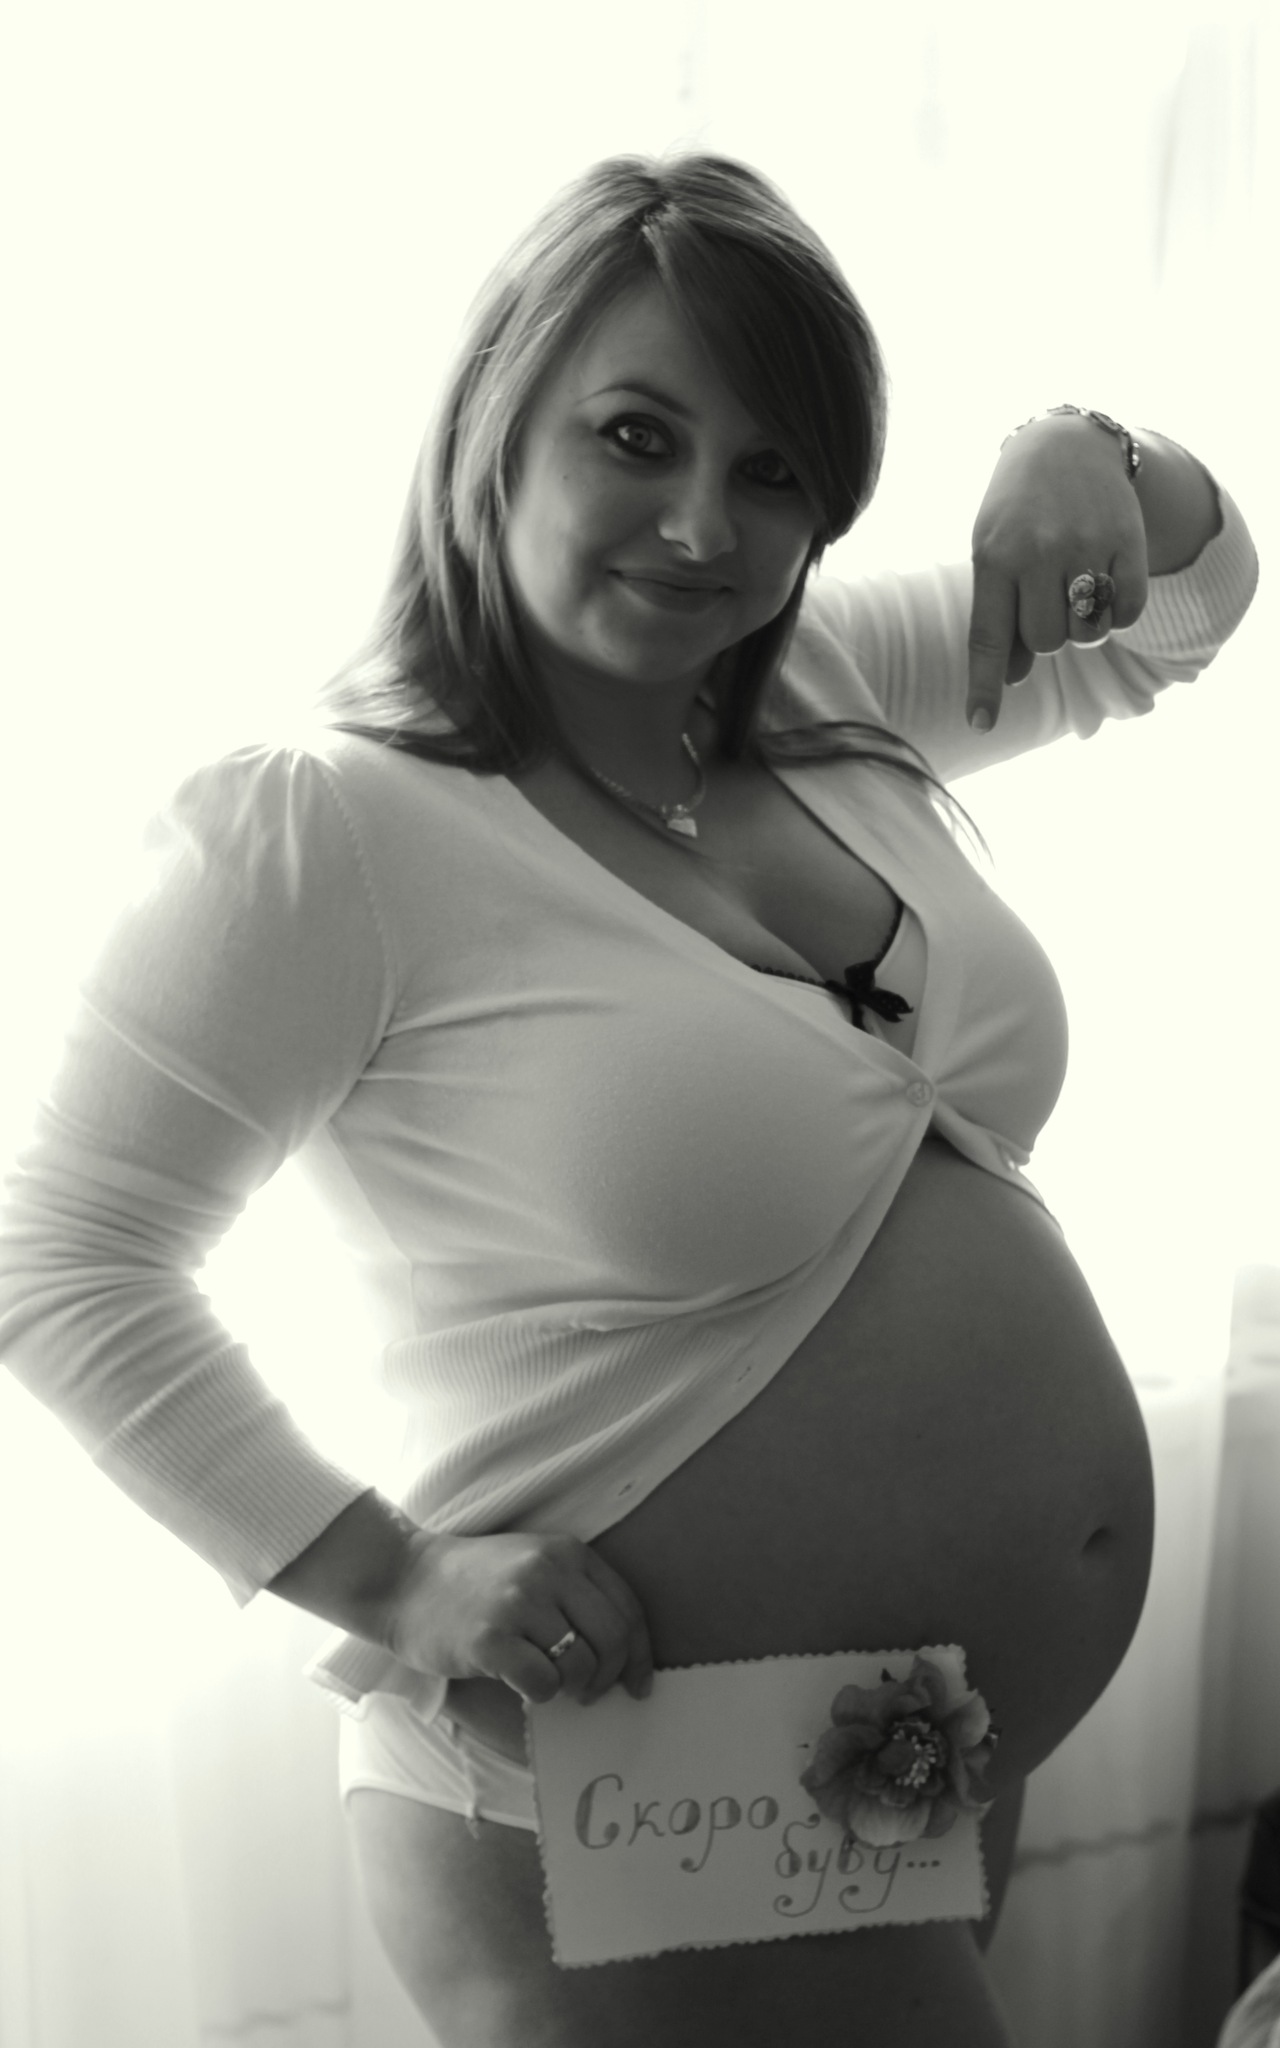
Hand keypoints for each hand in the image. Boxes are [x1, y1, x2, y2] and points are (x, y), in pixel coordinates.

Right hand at [385, 1527, 654, 1707]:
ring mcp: (518, 1603)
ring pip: (581, 1666)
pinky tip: (520, 1682)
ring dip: (572, 1687)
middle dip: (611, 1677)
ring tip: (550, 1682)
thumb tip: (625, 1658)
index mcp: (568, 1552)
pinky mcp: (490, 1639)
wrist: (405, 1580)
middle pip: (614, 1640)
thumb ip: (577, 1595)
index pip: (628, 1609)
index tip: (639, 1684)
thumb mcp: (533, 1565)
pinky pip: (543, 1684)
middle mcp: (549, 1571)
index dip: (640, 1654)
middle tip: (592, 1692)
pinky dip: (540, 1694)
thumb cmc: (475, 1582)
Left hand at [965, 413, 1149, 731]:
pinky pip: (1128, 612)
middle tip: (1046, 601)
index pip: (988, 638)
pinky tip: (1107, 587)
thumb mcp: (993, 555)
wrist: (1065, 445)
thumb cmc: (1017, 515)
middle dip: (1046, 637)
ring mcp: (1087, 544)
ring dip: (1083, 628)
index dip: (984, 686)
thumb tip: (1013, 679)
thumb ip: (1000, 616)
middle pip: (1046, 642)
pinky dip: (1119, 615)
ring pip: (1088, 633)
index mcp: (994, 558)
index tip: (981, 724)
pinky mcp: (1128, 540)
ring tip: (1075, 591)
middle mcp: (1040, 552)